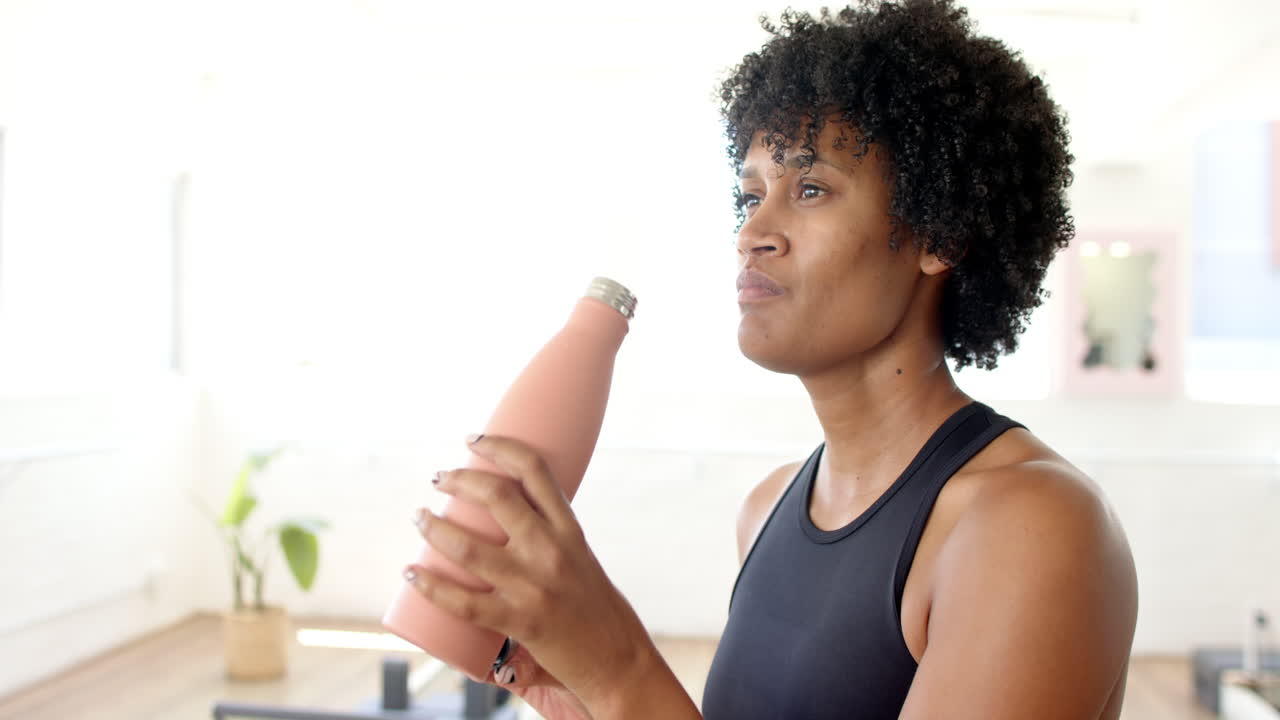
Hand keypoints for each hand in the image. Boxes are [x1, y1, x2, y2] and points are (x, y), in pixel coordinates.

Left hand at [403, 434, 654, 713]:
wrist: (618, 659)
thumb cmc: (597, 610)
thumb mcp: (580, 560)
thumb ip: (549, 540)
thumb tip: (507, 522)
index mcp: (570, 530)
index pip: (535, 470)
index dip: (500, 446)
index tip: (473, 439)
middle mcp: (552, 550)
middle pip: (497, 496)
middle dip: (459, 479)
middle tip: (438, 478)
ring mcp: (534, 585)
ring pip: (469, 546)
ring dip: (434, 527)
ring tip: (419, 518)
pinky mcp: (520, 620)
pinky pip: (463, 602)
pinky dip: (431, 586)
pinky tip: (412, 574)